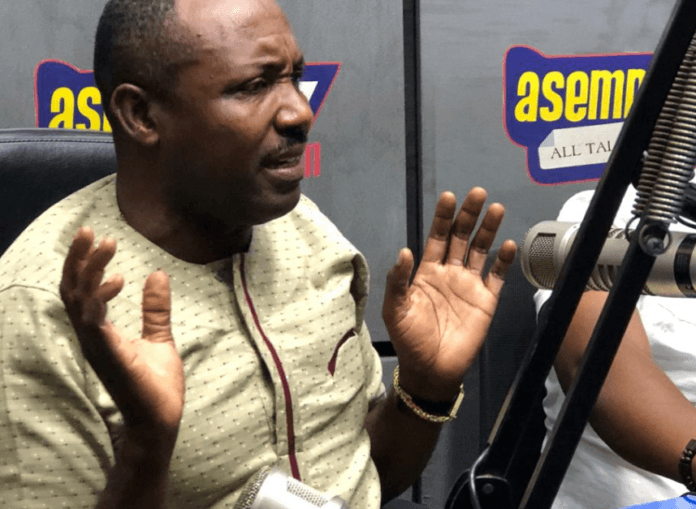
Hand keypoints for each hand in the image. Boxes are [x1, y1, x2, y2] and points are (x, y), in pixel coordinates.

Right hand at [60, 227, 183, 441]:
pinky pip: (92, 320)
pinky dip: (100, 297)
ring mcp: (96, 345)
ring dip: (88, 270)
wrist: (162, 419)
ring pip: (76, 300)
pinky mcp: (106, 354)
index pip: (82, 291)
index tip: (100, 238)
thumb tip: (157, 274)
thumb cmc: (157, 385)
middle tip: (90, 231)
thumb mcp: (160, 337)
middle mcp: (91, 336)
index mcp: (101, 331)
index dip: (84, 264)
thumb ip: (155, 308)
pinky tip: (119, 281)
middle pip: (71, 290)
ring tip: (107, 244)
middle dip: (77, 259)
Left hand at [382, 188, 515, 400]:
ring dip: (488, 230)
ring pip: (481, 251)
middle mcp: (449, 273)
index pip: (437, 238)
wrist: (432, 370)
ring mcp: (469, 286)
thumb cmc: (410, 340)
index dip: (443, 218)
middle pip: (462, 237)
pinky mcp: (486, 301)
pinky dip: (503, 261)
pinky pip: (496, 277)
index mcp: (426, 272)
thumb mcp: (395, 310)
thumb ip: (397, 281)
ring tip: (496, 209)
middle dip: (469, 215)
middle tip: (477, 193)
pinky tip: (507, 244)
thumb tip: (404, 250)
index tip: (449, 198)